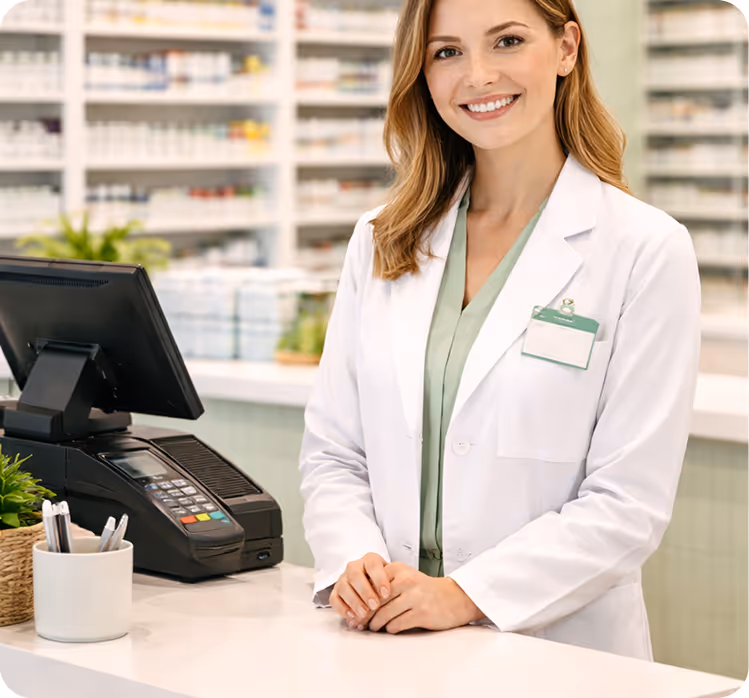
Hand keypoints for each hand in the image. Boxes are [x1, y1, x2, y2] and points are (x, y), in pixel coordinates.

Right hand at [329, 553, 391, 629]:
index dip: (379, 578)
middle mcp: (354, 566)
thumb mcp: (392, 579)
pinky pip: (334, 599)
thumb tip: (394, 598)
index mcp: (370, 559)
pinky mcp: (335, 592)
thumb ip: (393, 584)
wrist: (374, 586)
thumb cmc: (385, 583)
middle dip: (365, 591)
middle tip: (374, 606)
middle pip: (355, 574)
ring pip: (343, 586)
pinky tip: (353, 617)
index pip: (372, 564)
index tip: (386, 594)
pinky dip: (342, 608)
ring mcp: (343, 579)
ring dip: (354, 601)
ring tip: (364, 614)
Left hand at [368, 562, 483, 633]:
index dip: (362, 600)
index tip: (357, 610)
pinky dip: (390, 629)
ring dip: (376, 624)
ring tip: (373, 627)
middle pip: (376, 602)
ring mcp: (415, 597)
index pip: (371, 586)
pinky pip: (396, 625)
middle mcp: (406, 580)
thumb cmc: (425, 589)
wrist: (454, 597)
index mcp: (399, 569)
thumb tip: (361, 601)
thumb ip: (385, 583)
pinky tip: (390, 628)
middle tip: (360, 623)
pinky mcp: (422, 614)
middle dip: (366, 615)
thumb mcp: (405, 577)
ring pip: (384, 615)